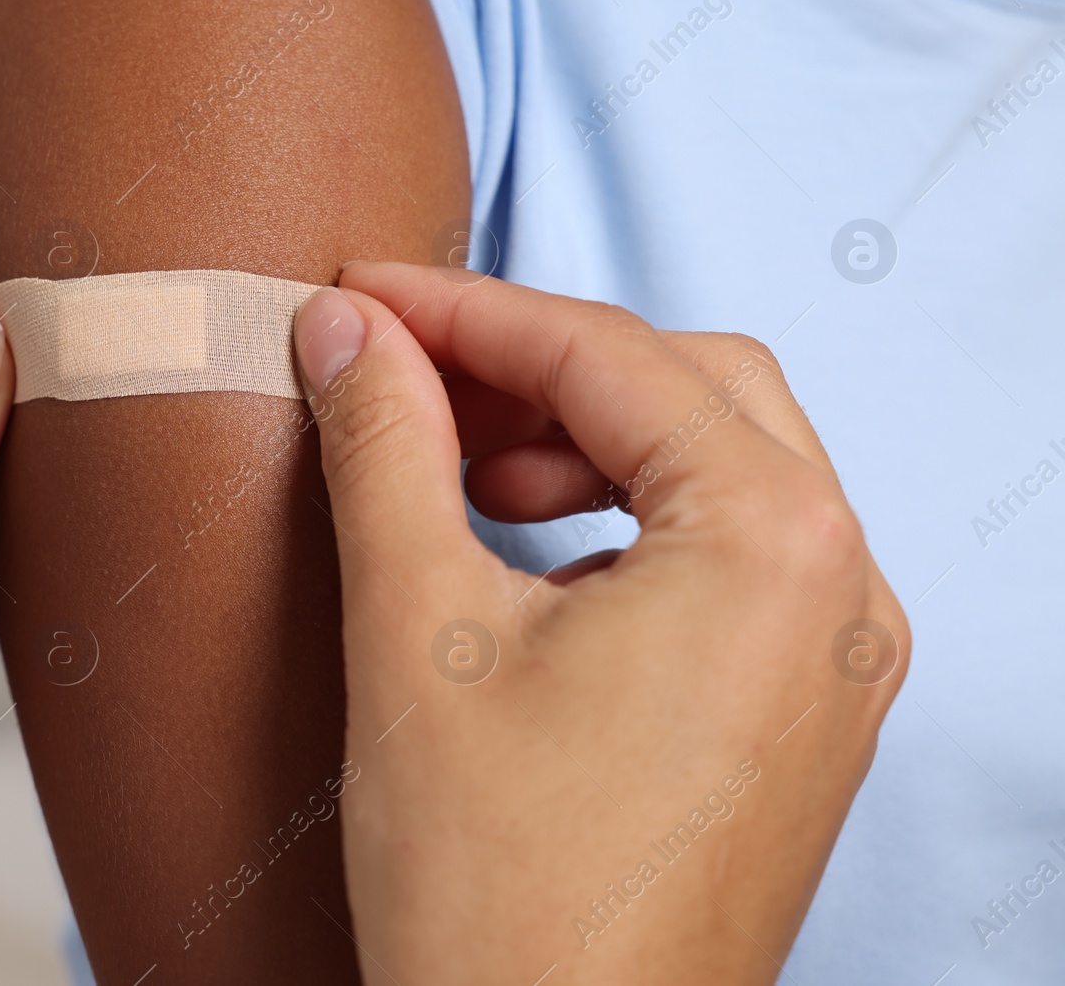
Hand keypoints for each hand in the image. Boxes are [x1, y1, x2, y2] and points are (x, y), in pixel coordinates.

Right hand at [293, 261, 907, 984]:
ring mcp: (835, 660)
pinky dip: (632, 521)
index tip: (365, 297)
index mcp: (771, 544)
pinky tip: (537, 559)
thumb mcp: (414, 630)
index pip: (609, 356)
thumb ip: (384, 447)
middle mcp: (840, 589)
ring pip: (721, 465)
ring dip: (590, 440)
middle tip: (410, 376)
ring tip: (469, 475)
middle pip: (689, 387)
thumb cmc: (495, 891)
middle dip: (539, 367)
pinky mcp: (803, 715)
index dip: (466, 311)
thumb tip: (348, 332)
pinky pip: (732, 557)